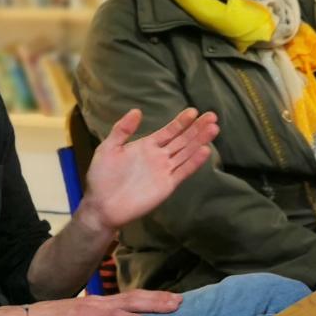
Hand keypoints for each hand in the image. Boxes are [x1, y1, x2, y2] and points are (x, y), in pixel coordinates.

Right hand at [19, 290, 183, 315]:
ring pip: (131, 304)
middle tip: (182, 300)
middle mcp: (98, 302)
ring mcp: (93, 308)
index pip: (128, 300)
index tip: (168, 300)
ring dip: (154, 305)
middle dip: (159, 298)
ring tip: (174, 306)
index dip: (149, 299)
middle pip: (135, 298)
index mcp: (96, 305)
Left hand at [81, 108, 218, 230]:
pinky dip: (194, 162)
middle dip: (197, 128)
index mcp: (147, 146)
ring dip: (200, 141)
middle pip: (182, 140)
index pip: (169, 131)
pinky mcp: (167, 185)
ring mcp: (165, 171)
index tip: (194, 111)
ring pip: (186, 153)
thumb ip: (122, 130)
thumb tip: (137, 110)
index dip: (181, 122)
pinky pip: (183, 172)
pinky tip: (205, 151)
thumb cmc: (102, 177)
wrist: (102, 205)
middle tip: (212, 116)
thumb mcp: (108, 148)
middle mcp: (159, 157)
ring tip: (214, 129)